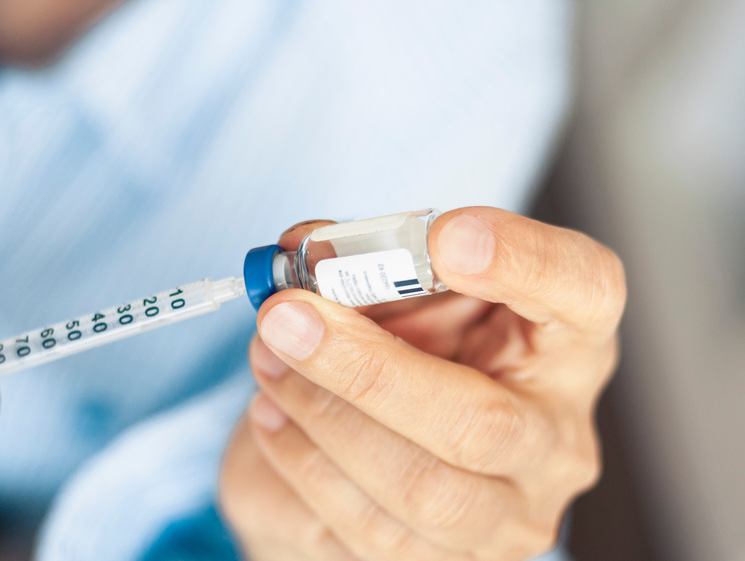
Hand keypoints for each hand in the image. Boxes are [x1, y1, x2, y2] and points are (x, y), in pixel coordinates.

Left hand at [220, 207, 624, 559]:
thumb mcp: (395, 292)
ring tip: (267, 358)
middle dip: (366, 368)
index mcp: (564, 344)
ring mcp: (511, 517)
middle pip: (483, 423)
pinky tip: (272, 415)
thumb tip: (301, 250)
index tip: (446, 235)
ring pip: (423, 489)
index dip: (527, 262)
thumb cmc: (397, 355)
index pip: (587, 293)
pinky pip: (371, 528)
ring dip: (321, 415)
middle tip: (286, 316)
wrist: (365, 457)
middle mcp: (555, 439)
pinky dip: (304, 463)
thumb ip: (362, 262)